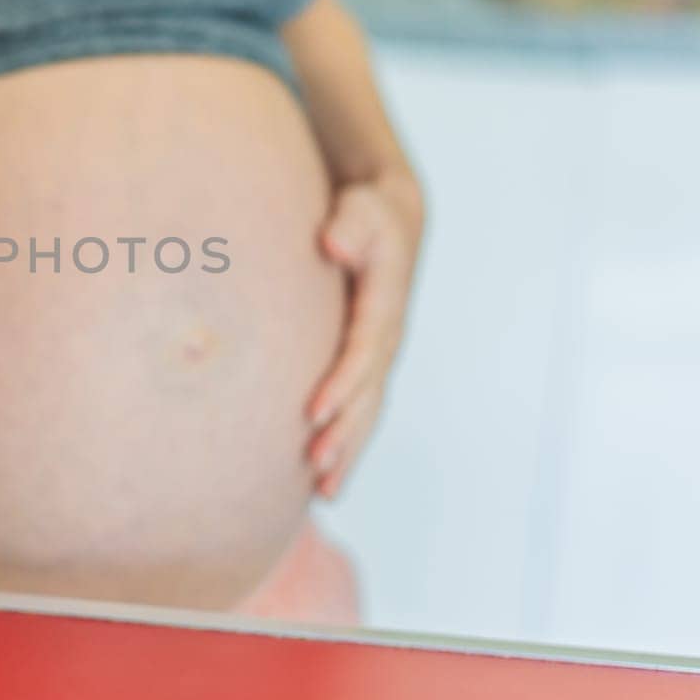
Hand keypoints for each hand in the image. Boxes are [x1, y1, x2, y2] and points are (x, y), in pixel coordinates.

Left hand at [306, 169, 423, 497]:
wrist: (387, 221)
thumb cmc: (365, 214)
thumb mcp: (360, 209)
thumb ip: (349, 226)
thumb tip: (332, 242)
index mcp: (384, 307)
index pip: (362, 353)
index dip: (341, 384)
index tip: (313, 412)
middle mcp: (385, 339)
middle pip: (367, 395)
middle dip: (345, 432)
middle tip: (315, 464)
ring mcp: (378, 355)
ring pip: (366, 411)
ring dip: (348, 450)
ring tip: (324, 490)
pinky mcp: (364, 363)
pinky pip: (357, 409)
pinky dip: (345, 443)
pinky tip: (321, 479)